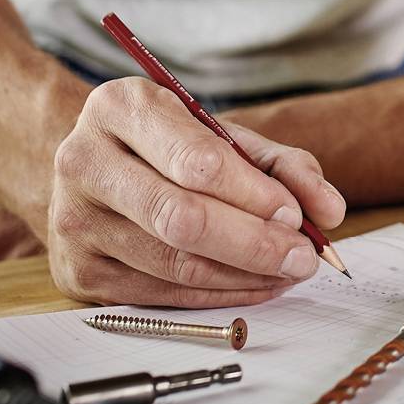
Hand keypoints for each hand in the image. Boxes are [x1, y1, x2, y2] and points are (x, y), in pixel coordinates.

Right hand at [46, 77, 345, 307]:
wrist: (91, 162)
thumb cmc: (164, 142)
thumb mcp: (219, 131)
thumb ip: (280, 163)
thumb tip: (328, 210)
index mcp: (120, 108)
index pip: (196, 160)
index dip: (253, 194)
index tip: (296, 214)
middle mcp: (85, 161)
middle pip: (181, 218)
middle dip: (254, 243)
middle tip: (303, 256)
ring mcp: (75, 221)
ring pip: (174, 263)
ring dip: (243, 275)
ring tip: (287, 270)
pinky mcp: (79, 272)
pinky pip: (160, 295)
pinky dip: (216, 295)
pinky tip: (253, 284)